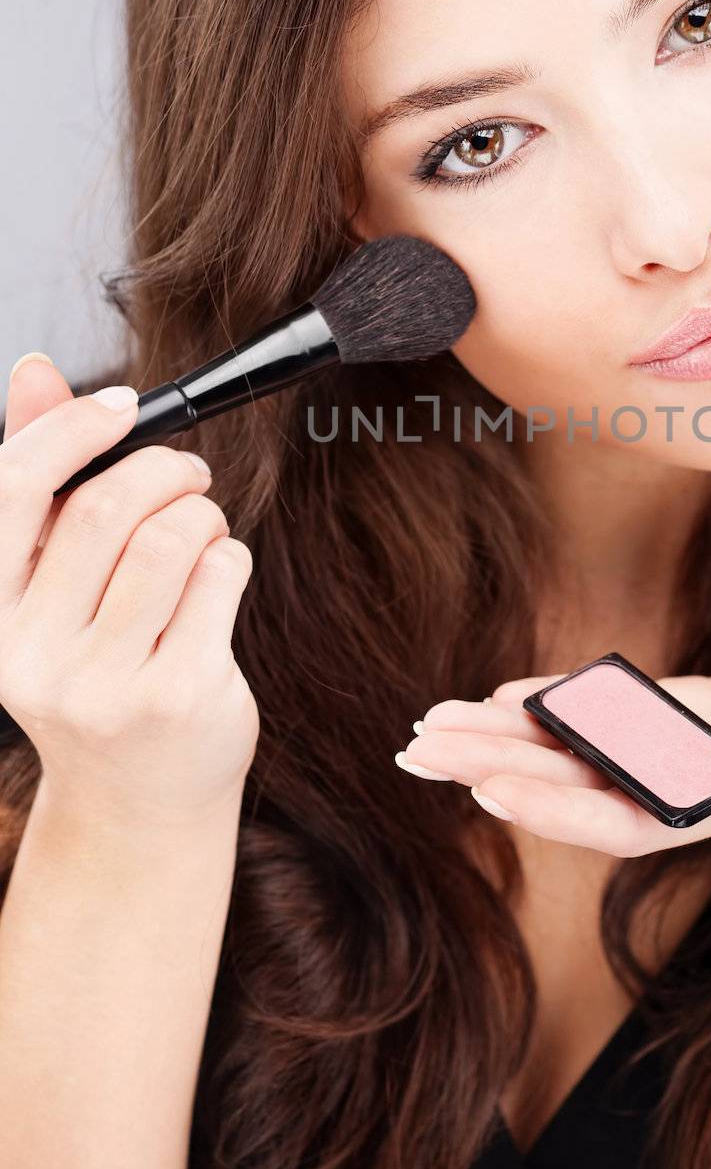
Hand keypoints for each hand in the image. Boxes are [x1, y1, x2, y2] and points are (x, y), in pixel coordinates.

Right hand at [0, 353, 260, 826]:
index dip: (71, 429)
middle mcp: (33, 655)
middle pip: (107, 508)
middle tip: (189, 478)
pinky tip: (218, 582)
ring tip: (204, 529)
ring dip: (203, 513)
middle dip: (164, 471)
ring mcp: (104, 684)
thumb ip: (42, 481)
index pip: (13, 489)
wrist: (139, 799)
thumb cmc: (99, 666)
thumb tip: (35, 369)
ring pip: (172, 539)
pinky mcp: (177, 696)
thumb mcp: (51, 586)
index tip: (123, 407)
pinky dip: (230, 556)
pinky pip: (220, 576)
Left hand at [395, 672, 710, 872]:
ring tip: (429, 726)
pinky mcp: (696, 722)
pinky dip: (561, 707)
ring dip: (508, 739)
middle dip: (500, 767)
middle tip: (416, 749)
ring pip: (587, 751)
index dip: (561, 802)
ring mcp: (689, 755)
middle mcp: (696, 786)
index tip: (489, 786)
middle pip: (585, 785)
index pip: (634, 811)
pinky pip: (615, 718)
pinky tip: (507, 696)